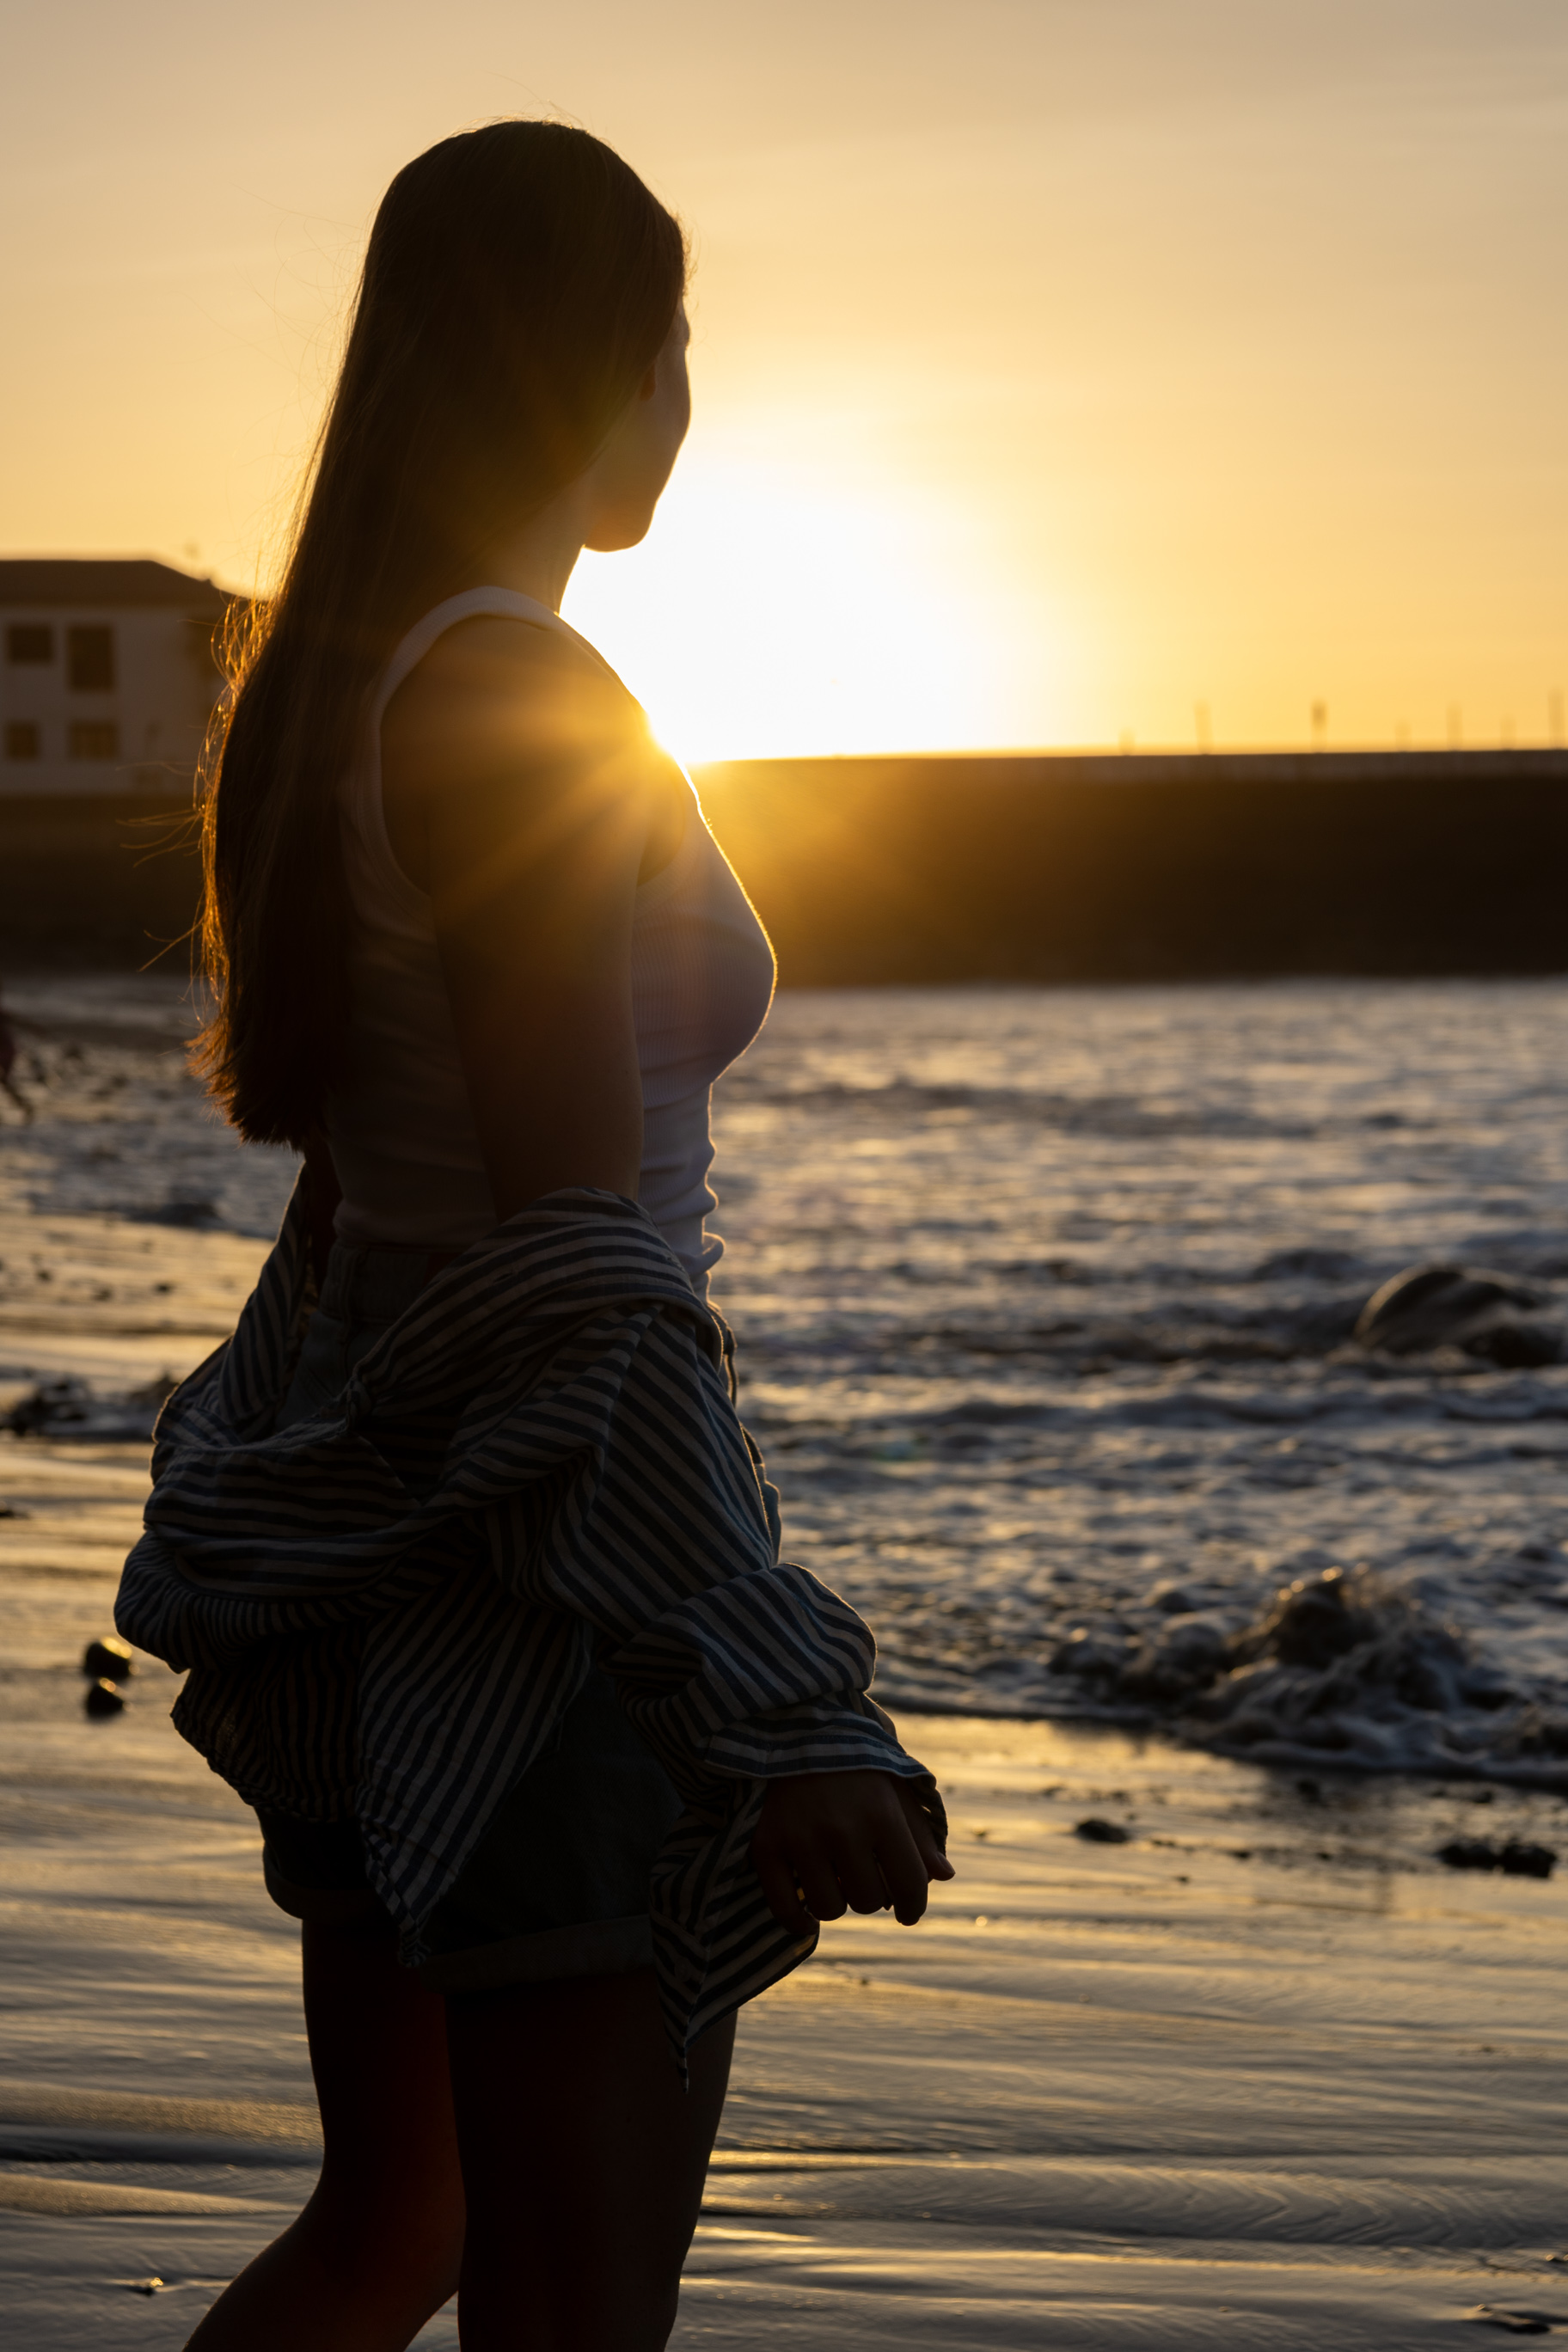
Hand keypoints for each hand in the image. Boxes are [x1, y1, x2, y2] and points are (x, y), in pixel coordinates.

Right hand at [750, 1769, 954, 1934]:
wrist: (791, 1731)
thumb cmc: (852, 1763)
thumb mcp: (893, 1786)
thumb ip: (918, 1833)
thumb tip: (944, 1876)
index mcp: (882, 1814)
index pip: (909, 1885)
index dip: (913, 1906)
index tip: (907, 1912)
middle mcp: (842, 1830)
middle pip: (868, 1902)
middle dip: (871, 1896)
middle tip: (862, 1878)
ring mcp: (800, 1839)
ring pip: (829, 1909)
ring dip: (836, 1903)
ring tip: (834, 1883)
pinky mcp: (766, 1846)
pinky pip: (785, 1909)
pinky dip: (798, 1921)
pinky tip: (807, 1916)